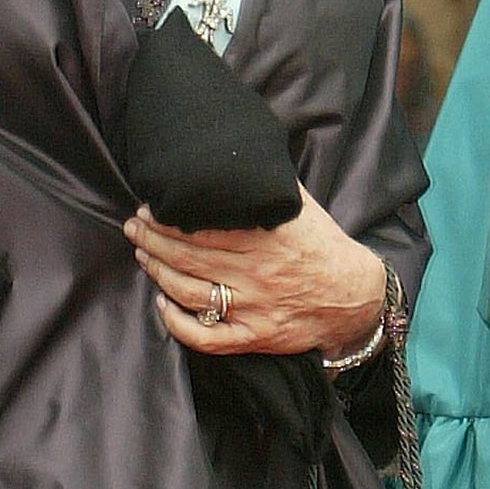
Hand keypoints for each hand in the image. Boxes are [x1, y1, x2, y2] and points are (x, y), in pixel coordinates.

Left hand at [122, 185, 384, 356]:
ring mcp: (254, 308)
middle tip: (133, 227)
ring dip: (158, 272)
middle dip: (152, 240)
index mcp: (264, 237)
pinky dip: (180, 325)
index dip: (167, 219)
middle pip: (188, 257)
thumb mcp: (298, 204)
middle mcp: (256, 272)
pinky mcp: (257, 336)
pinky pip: (209, 338)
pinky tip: (162, 305)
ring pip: (191, 292)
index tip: (148, 207)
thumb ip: (265, 182)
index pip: (201, 227)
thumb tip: (236, 150)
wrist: (356, 295)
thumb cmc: (322, 243)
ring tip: (142, 255)